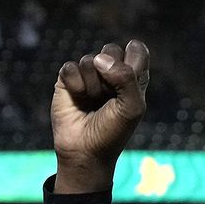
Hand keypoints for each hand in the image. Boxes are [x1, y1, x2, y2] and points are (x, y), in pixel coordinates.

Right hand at [52, 40, 148, 193]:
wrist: (86, 153)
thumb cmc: (113, 132)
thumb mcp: (132, 107)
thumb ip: (127, 77)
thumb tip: (99, 59)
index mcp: (132, 77)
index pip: (136, 50)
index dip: (131, 62)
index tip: (128, 85)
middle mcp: (110, 72)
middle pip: (112, 50)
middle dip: (110, 74)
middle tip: (108, 98)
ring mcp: (88, 75)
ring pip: (90, 60)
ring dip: (92, 86)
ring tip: (92, 103)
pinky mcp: (68, 80)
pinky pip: (71, 68)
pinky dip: (75, 85)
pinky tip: (78, 99)